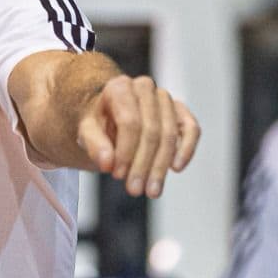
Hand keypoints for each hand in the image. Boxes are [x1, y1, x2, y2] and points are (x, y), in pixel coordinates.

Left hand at [76, 75, 200, 197]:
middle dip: (143, 164)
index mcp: (120, 87)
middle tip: (134, 190)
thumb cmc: (98, 125)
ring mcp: (165, 99)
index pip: (130, 122)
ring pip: (170, 134)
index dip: (125, 151)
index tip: (117, 175)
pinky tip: (176, 168)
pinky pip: (191, 129)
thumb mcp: (86, 132)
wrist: (110, 118)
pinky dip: (187, 149)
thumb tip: (107, 163)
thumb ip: (93, 145)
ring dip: (161, 166)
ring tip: (151, 191)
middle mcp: (145, 88)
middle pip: (152, 131)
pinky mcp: (181, 111)